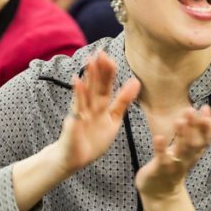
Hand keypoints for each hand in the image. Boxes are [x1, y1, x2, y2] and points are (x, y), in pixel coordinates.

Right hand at [54, 51, 139, 174]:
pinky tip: (77, 81)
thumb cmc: (93, 139)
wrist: (74, 158)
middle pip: (96, 86)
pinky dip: (78, 95)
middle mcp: (91, 106)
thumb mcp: (113, 120)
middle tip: (101, 52)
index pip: (106, 86)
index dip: (109, 73)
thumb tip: (136, 81)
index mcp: (101, 105)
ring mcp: (81, 113)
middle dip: (99, 70)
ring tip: (90, 60)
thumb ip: (123, 101)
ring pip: (87, 93)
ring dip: (88, 77)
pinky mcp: (74, 122)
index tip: (111, 58)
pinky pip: (77, 107)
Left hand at [135, 105, 210, 199]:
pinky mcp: (160, 170)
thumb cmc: (172, 166)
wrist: (160, 194)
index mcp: (194, 154)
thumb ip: (194, 132)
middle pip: (194, 142)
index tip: (206, 108)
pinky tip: (158, 137)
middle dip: (194, 126)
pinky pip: (161, 159)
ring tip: (179, 120)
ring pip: (181, 150)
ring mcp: (174, 165)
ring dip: (181, 135)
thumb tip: (203, 110)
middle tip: (191, 109)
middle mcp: (187, 159)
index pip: (205, 138)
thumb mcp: (187, 150)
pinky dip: (160, 149)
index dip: (207, 125)